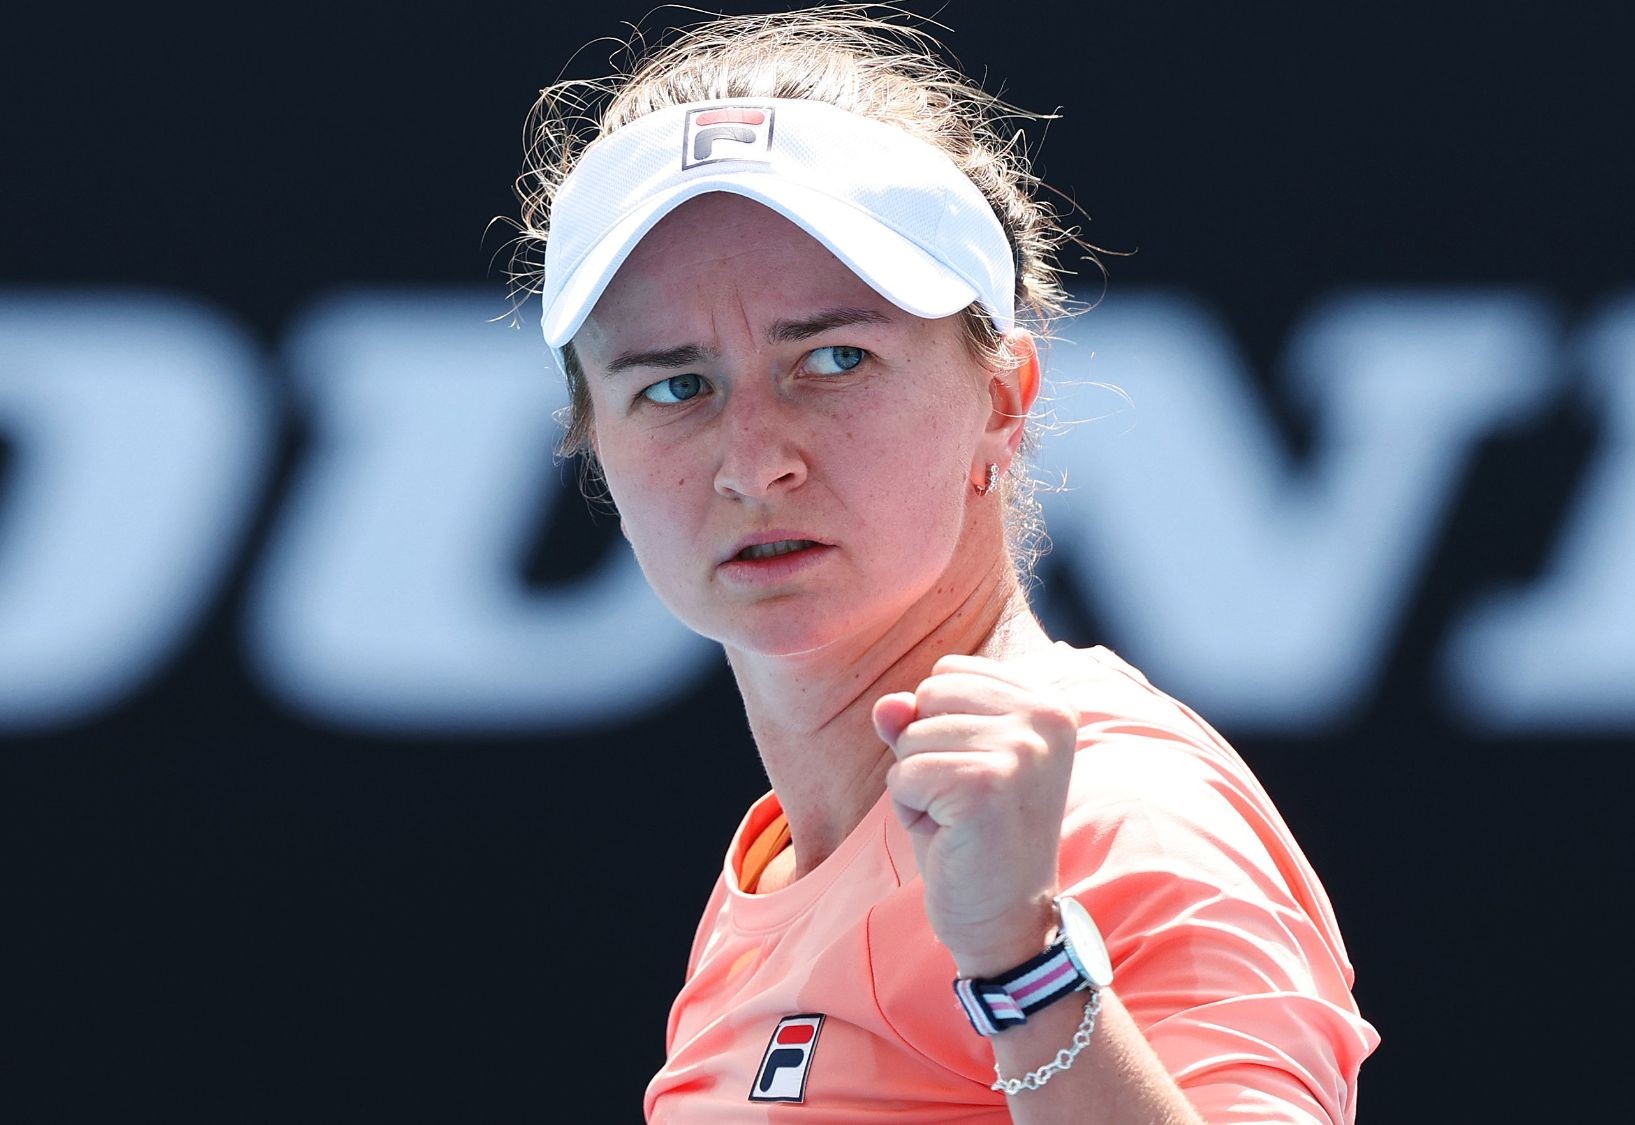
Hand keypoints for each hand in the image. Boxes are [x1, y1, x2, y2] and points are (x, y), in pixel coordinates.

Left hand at [873, 653, 1080, 976]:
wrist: (1006, 920)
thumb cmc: (973, 834)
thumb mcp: (944, 759)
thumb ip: (916, 718)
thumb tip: (887, 705)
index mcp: (1048, 701)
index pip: (948, 671)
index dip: (940, 725)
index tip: (977, 774)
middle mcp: (1045, 716)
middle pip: (927, 694)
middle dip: (924, 749)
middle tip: (964, 801)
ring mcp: (1021, 749)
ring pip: (910, 734)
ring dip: (916, 783)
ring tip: (958, 819)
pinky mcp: (986, 785)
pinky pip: (904, 774)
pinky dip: (909, 810)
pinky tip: (948, 836)